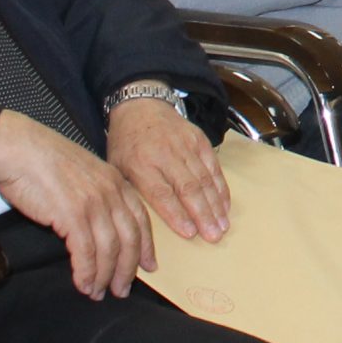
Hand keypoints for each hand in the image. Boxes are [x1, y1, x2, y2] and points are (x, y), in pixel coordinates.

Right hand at [0, 110, 155, 298]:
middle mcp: (111, 193)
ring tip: (98, 293)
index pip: (141, 219)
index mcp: (117, 181)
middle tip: (122, 290)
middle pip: (130, 239)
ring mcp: (93, 204)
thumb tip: (103, 225)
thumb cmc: (45, 163)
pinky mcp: (72, 216)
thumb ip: (99, 195)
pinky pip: (85, 253)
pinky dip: (86, 273)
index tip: (149, 266)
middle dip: (128, 269)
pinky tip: (83, 284)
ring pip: (109, 250)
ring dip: (105, 276)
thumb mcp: (85, 173)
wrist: (20, 150)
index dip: (146, 246)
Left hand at [105, 99, 228, 244]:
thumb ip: (131, 192)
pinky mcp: (199, 140)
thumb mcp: (117, 167)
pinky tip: (225, 206)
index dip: (177, 214)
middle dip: (203, 214)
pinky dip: (221, 188)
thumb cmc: (126, 143)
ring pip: (204, 179)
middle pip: (188, 188)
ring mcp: (185, 146)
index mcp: (139, 163)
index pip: (161, 192)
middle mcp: (165, 154)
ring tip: (223, 226)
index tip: (190, 233)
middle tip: (214, 236)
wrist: (140, 106)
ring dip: (216, 205)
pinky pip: (213, 167)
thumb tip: (144, 225)